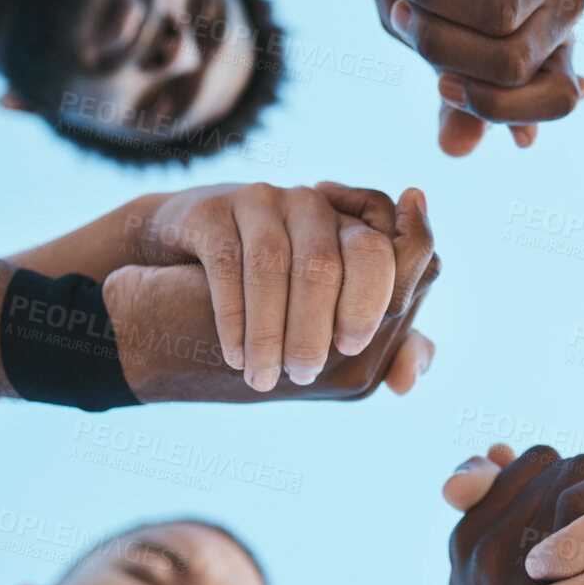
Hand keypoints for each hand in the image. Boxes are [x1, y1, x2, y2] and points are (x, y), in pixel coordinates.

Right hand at [131, 183, 434, 392]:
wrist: (176, 267)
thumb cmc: (273, 301)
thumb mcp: (330, 320)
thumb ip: (381, 345)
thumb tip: (407, 383)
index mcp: (358, 229)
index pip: (399, 249)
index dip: (376, 299)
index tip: (350, 346)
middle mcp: (315, 206)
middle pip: (329, 261)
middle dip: (315, 325)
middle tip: (304, 374)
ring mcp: (264, 201)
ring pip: (274, 264)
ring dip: (270, 331)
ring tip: (263, 379)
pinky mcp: (213, 209)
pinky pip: (228, 263)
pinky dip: (234, 316)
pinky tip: (235, 357)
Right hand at [374, 0, 583, 156]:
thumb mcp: (432, 23)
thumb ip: (449, 81)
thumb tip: (456, 154)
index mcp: (545, 43)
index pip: (558, 101)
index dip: (500, 107)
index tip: (440, 85)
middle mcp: (563, 5)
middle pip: (513, 63)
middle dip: (442, 47)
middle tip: (399, 14)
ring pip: (499, 9)